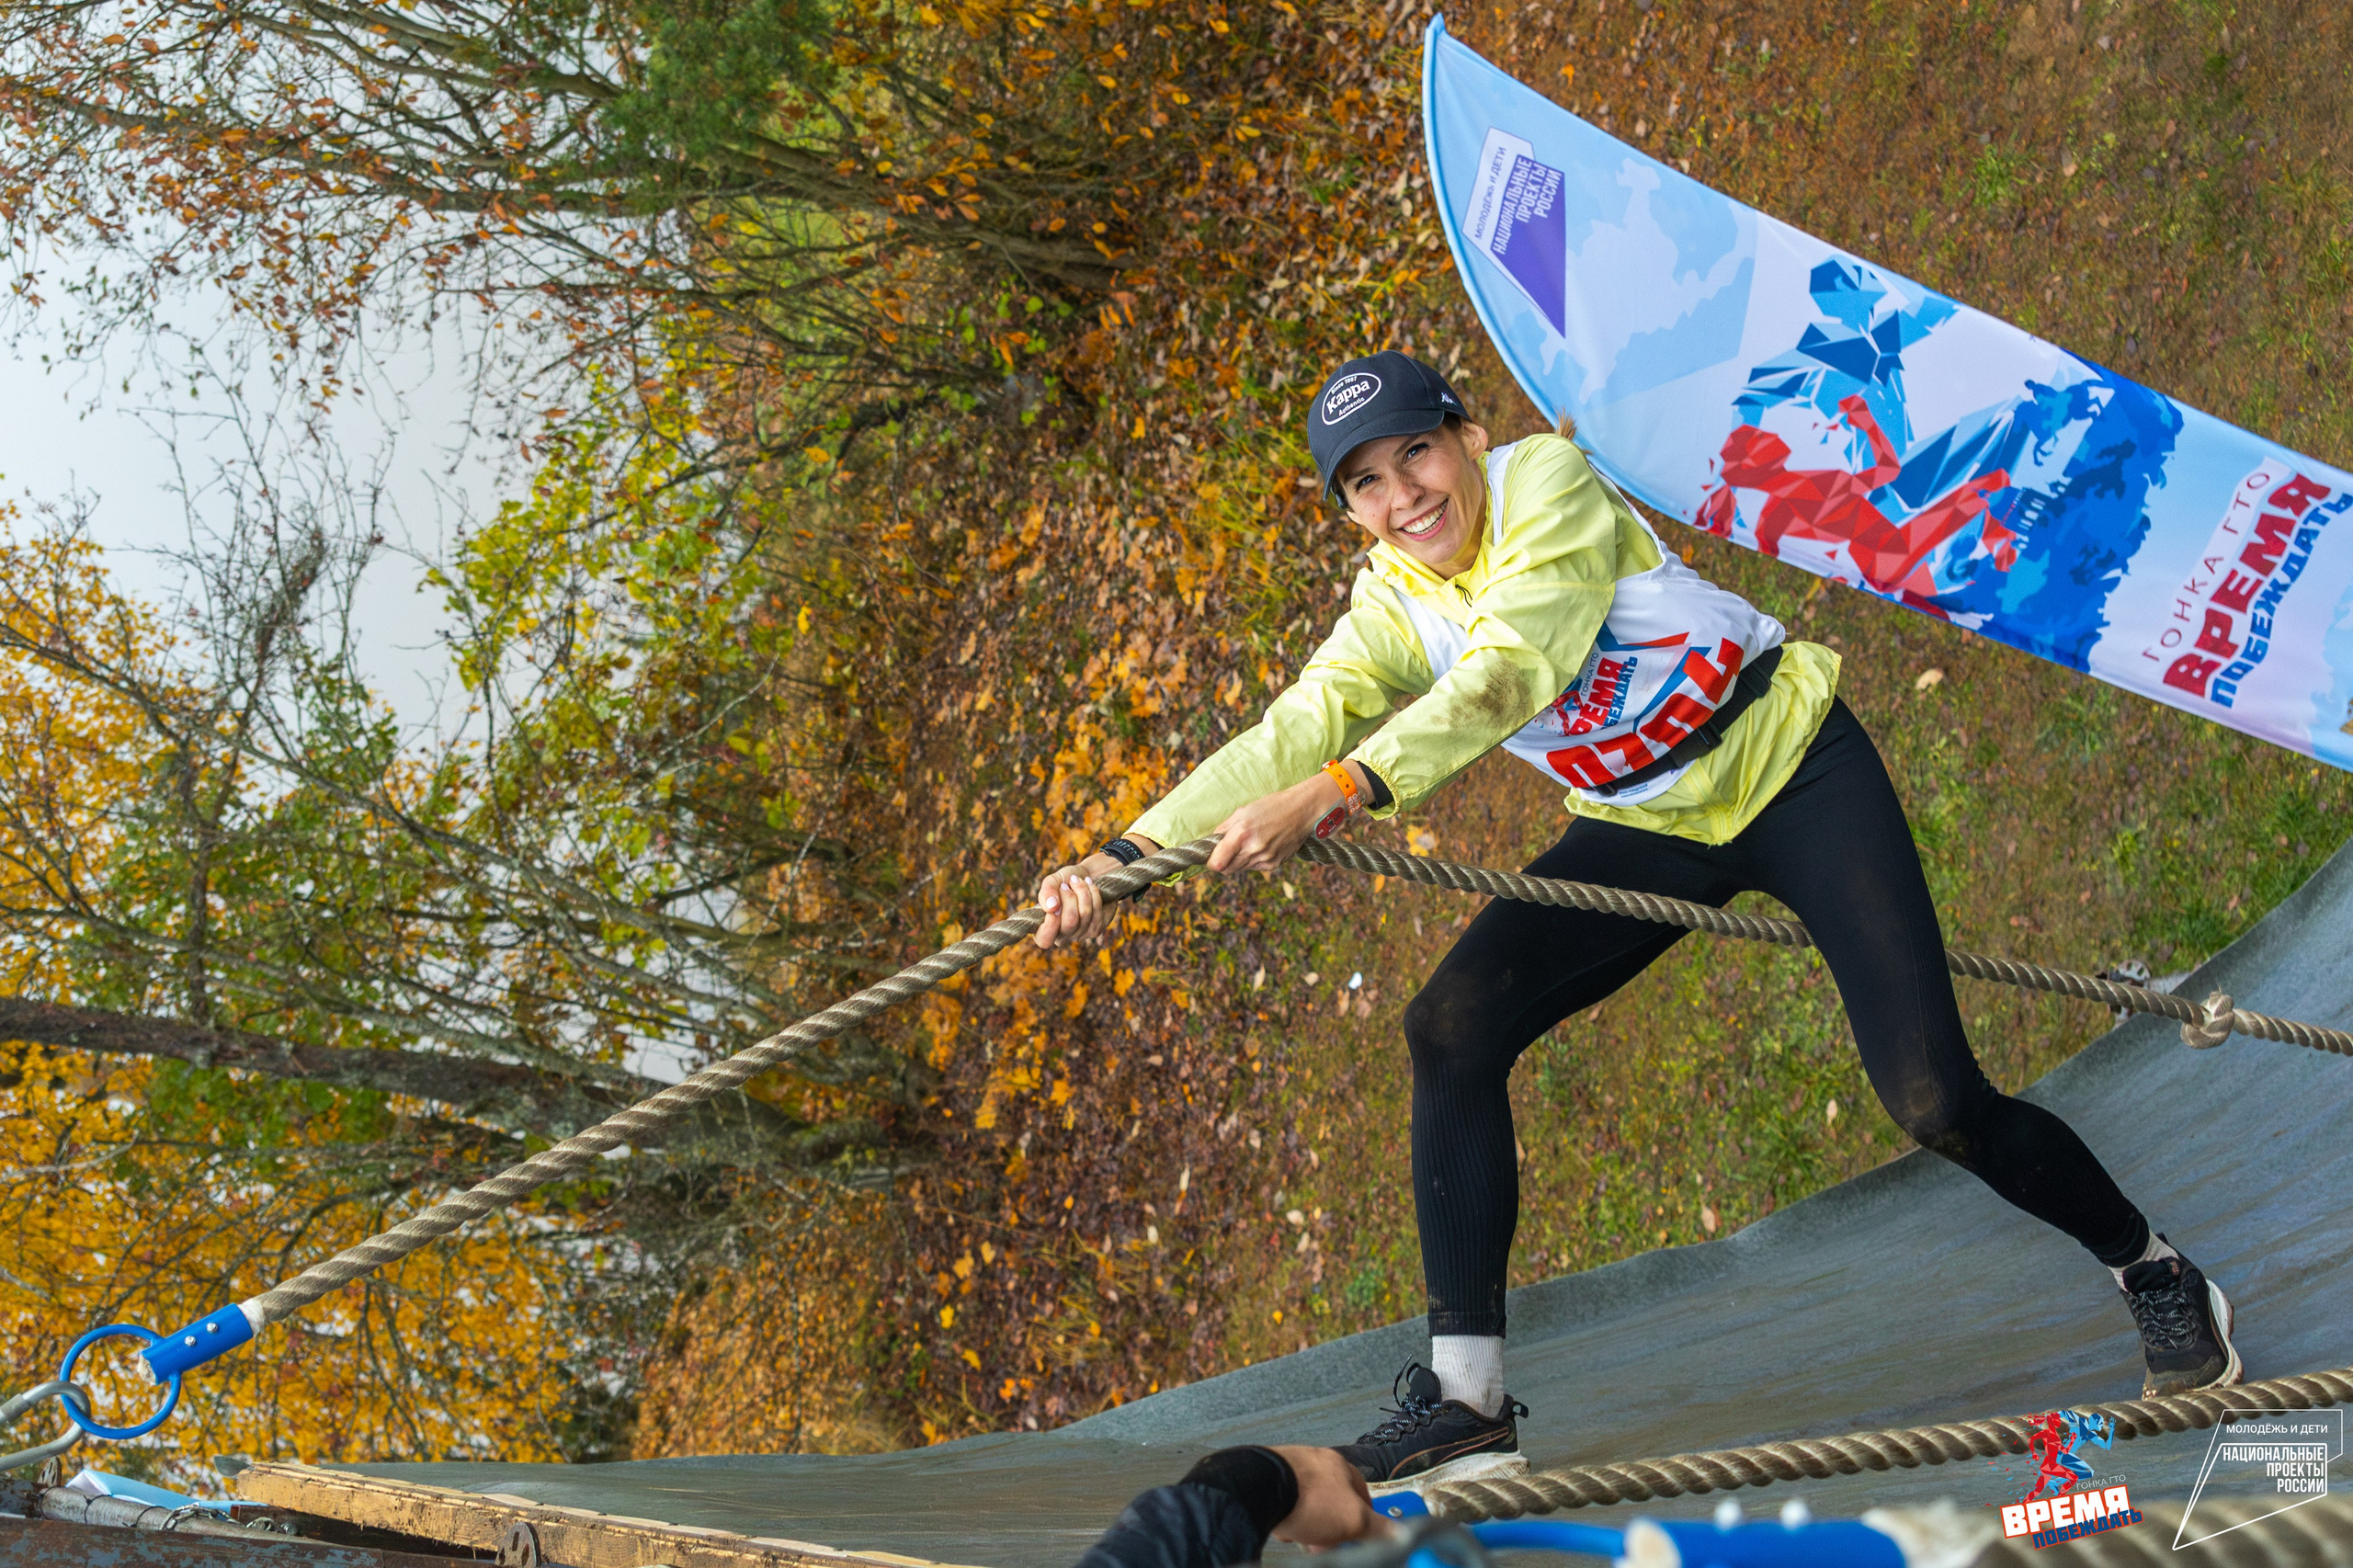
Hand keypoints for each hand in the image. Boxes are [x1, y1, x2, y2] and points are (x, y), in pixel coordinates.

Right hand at [1031, 835, 1158, 949]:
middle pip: (1067, 926)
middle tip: (1070, 884)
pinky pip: (1099, 915)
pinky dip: (1095, 896)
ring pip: (1085, 920)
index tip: (1053, 906)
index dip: (1048, 927)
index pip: (1044, 940)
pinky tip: (1092, 886)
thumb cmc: (1069, 878)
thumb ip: (1046, 891)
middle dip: (1070, 900)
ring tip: (1081, 880)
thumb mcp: (1054, 880)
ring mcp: (1084, 932)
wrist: (1094, 873)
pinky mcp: (1101, 926)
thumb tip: (1049, 907)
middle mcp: (1065, 934)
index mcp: (1048, 926)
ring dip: (1084, 894)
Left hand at [1207, 765, 1363, 874]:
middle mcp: (1253, 849)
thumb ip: (1224, 828)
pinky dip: (1253, 860)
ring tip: (1249, 843)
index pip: (1217, 863)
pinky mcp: (1274, 864)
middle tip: (1227, 849)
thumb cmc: (1271, 806)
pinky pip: (1255, 868)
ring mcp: (1265, 858)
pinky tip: (1262, 845)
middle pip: (1227, 869)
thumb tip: (1210, 842)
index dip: (1211, 861)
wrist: (1302, 810)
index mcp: (1241, 833)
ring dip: (1238, 860)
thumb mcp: (1243, 811)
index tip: (1212, 856)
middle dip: (1223, 861)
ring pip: (1240, 869)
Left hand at [1268, 1446, 1387, 1548]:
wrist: (1258, 1490)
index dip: (1365, 1520)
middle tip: (1328, 1546)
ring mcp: (1290, 1470)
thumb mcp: (1354, 1520)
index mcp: (1340, 1466)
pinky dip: (1287, 1520)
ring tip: (1304, 1541)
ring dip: (1309, 1527)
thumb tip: (1401, 1535)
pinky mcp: (1268, 1480)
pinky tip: (1284, 1531)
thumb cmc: (1310, 1500)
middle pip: (1333, 1502)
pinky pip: (1284, 1505)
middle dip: (1333, 1528)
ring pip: (1308, 1505)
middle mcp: (1315, 1462)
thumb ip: (1379, 1528)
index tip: (1360, 1538)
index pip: (1363, 1494)